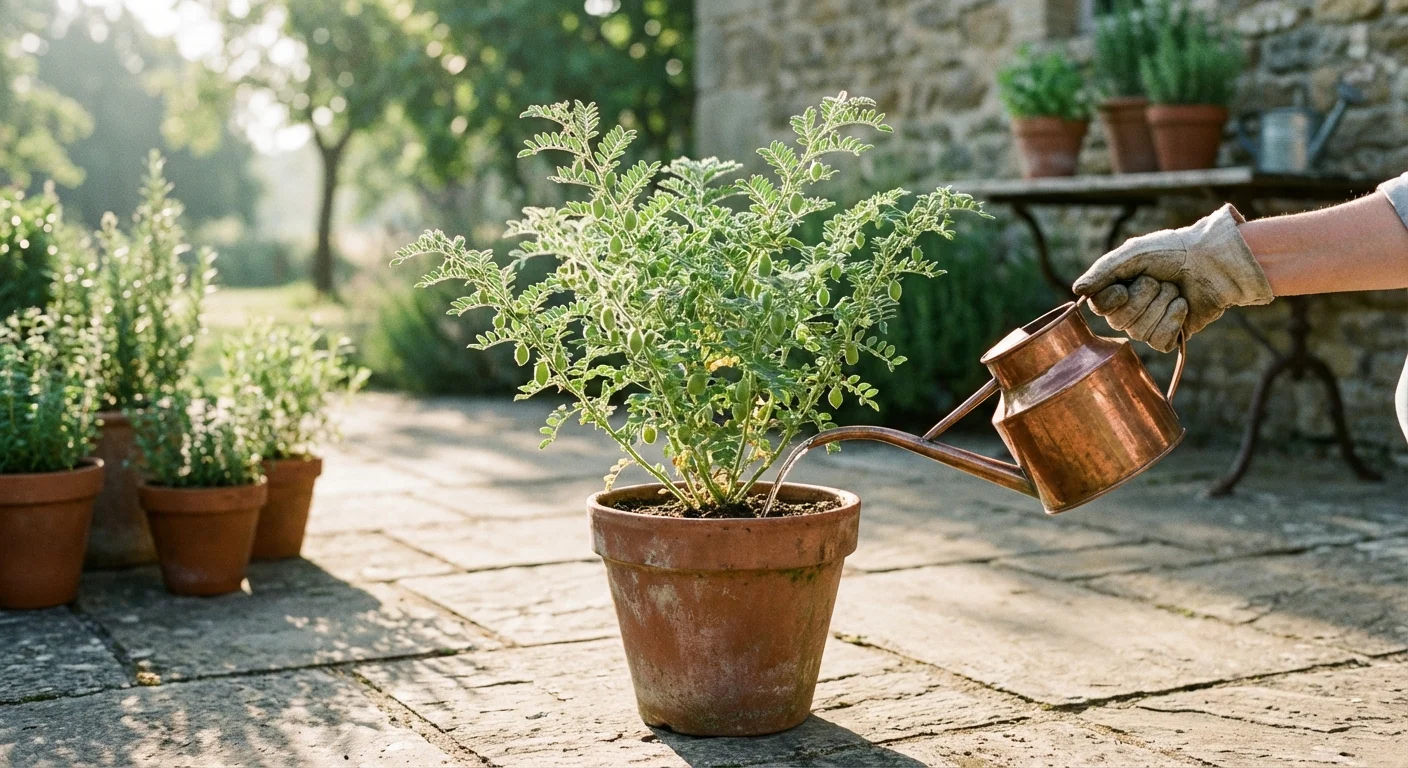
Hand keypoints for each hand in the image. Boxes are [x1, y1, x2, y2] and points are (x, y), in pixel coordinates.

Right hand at [1072, 204, 1274, 352]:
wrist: (1213, 261)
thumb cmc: (1173, 251)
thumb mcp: (1134, 253)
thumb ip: (1103, 271)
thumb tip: (1077, 292)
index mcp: (1116, 288)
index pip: (1098, 307)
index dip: (1112, 298)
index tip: (1126, 284)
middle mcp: (1128, 309)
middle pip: (1119, 321)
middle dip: (1145, 296)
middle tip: (1161, 281)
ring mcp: (1148, 325)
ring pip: (1140, 332)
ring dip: (1163, 305)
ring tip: (1176, 290)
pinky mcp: (1170, 336)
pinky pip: (1159, 342)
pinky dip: (1174, 320)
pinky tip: (1183, 305)